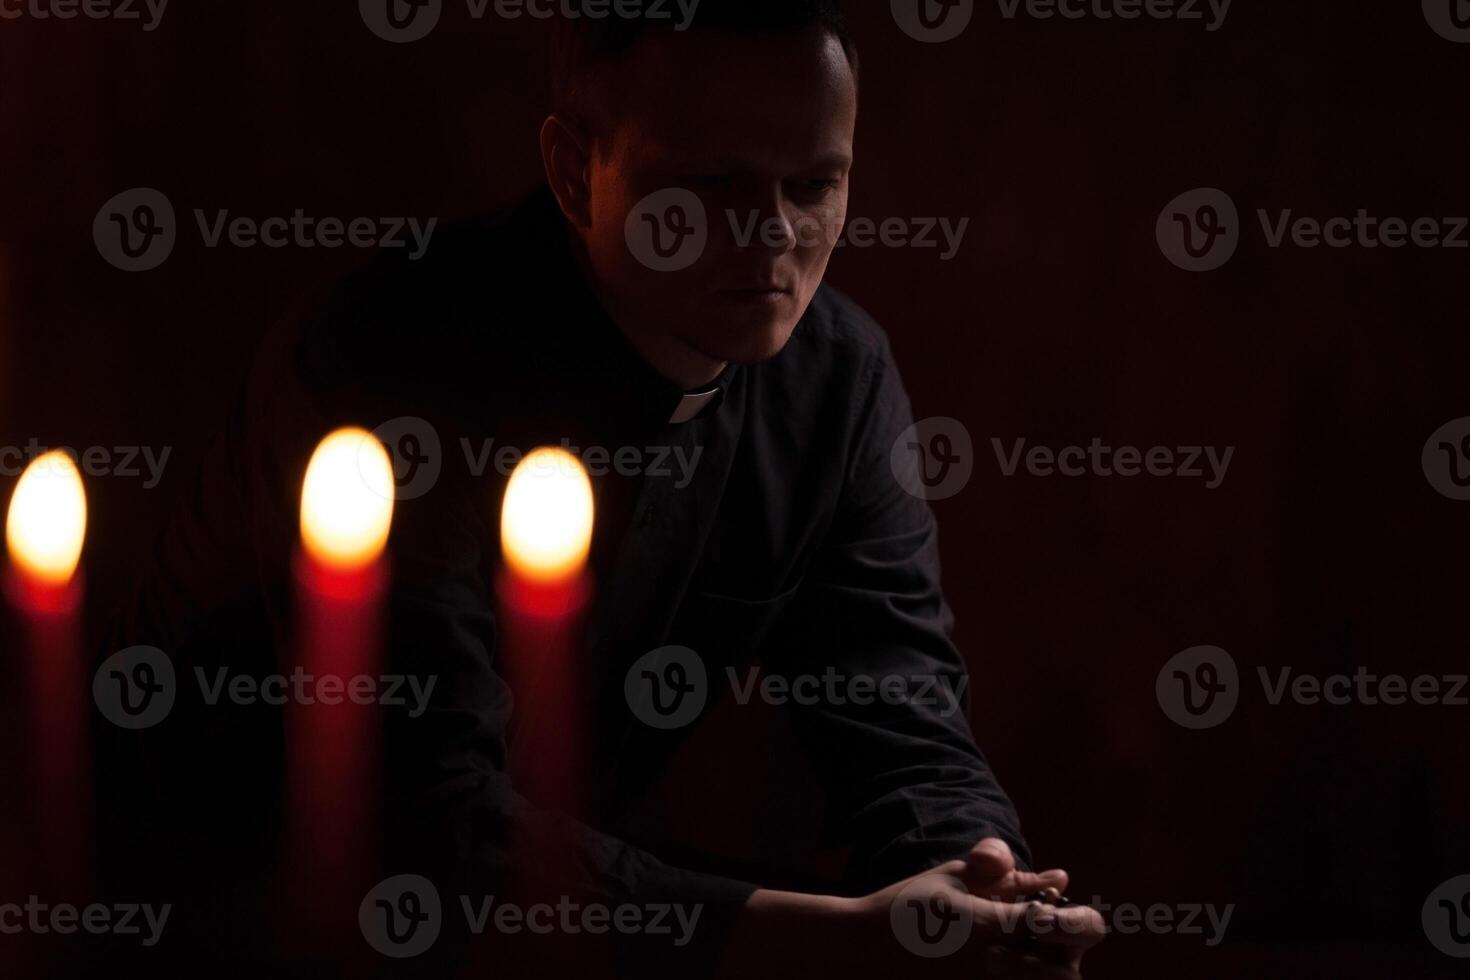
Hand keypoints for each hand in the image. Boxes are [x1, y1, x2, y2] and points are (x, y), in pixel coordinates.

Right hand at [859, 853, 1103, 978]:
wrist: (857, 951)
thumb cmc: (906, 906)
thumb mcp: (956, 878)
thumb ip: (1010, 878)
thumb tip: (1060, 879)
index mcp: (996, 926)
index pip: (1074, 927)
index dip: (1082, 921)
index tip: (1070, 917)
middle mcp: (997, 966)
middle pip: (1067, 975)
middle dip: (1065, 958)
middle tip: (1046, 945)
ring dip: (1042, 974)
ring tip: (1017, 957)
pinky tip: (993, 968)